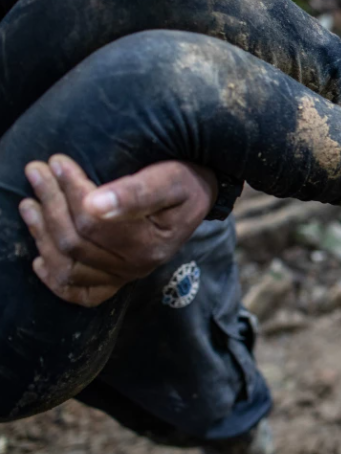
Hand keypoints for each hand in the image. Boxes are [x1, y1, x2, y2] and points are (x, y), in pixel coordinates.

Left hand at [18, 155, 217, 306]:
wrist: (199, 197)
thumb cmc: (185, 183)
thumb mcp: (169, 179)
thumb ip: (136, 192)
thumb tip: (93, 205)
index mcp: (150, 244)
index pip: (93, 222)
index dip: (69, 190)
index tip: (56, 161)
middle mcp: (136, 267)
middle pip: (75, 242)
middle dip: (51, 204)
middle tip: (36, 171)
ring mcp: (125, 277)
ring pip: (69, 266)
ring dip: (42, 235)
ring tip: (29, 204)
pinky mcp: (116, 280)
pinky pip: (79, 292)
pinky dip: (55, 280)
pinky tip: (39, 259)